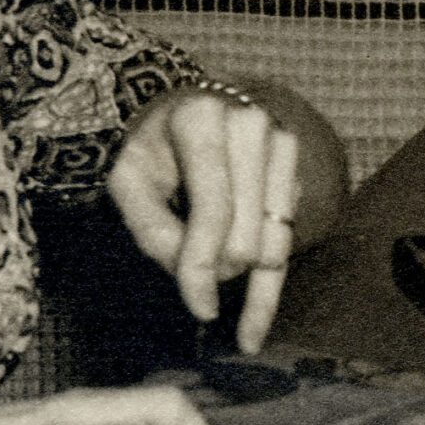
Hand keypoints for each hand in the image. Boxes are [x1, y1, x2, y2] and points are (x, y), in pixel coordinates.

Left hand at [108, 82, 333, 353]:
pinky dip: (270, 277)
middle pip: (248, 233)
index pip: (213, 211)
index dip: (204, 266)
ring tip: (238, 314)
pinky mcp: (296, 169)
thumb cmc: (148, 147)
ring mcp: (283, 144)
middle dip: (222, 270)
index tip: (201, 311)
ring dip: (252, 282)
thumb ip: (154, 230)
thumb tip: (201, 282)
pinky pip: (288, 236)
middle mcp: (253, 125)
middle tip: (196, 282)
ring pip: (276, 241)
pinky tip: (254, 309)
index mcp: (202, 118)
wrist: (182, 110)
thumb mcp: (128, 182)